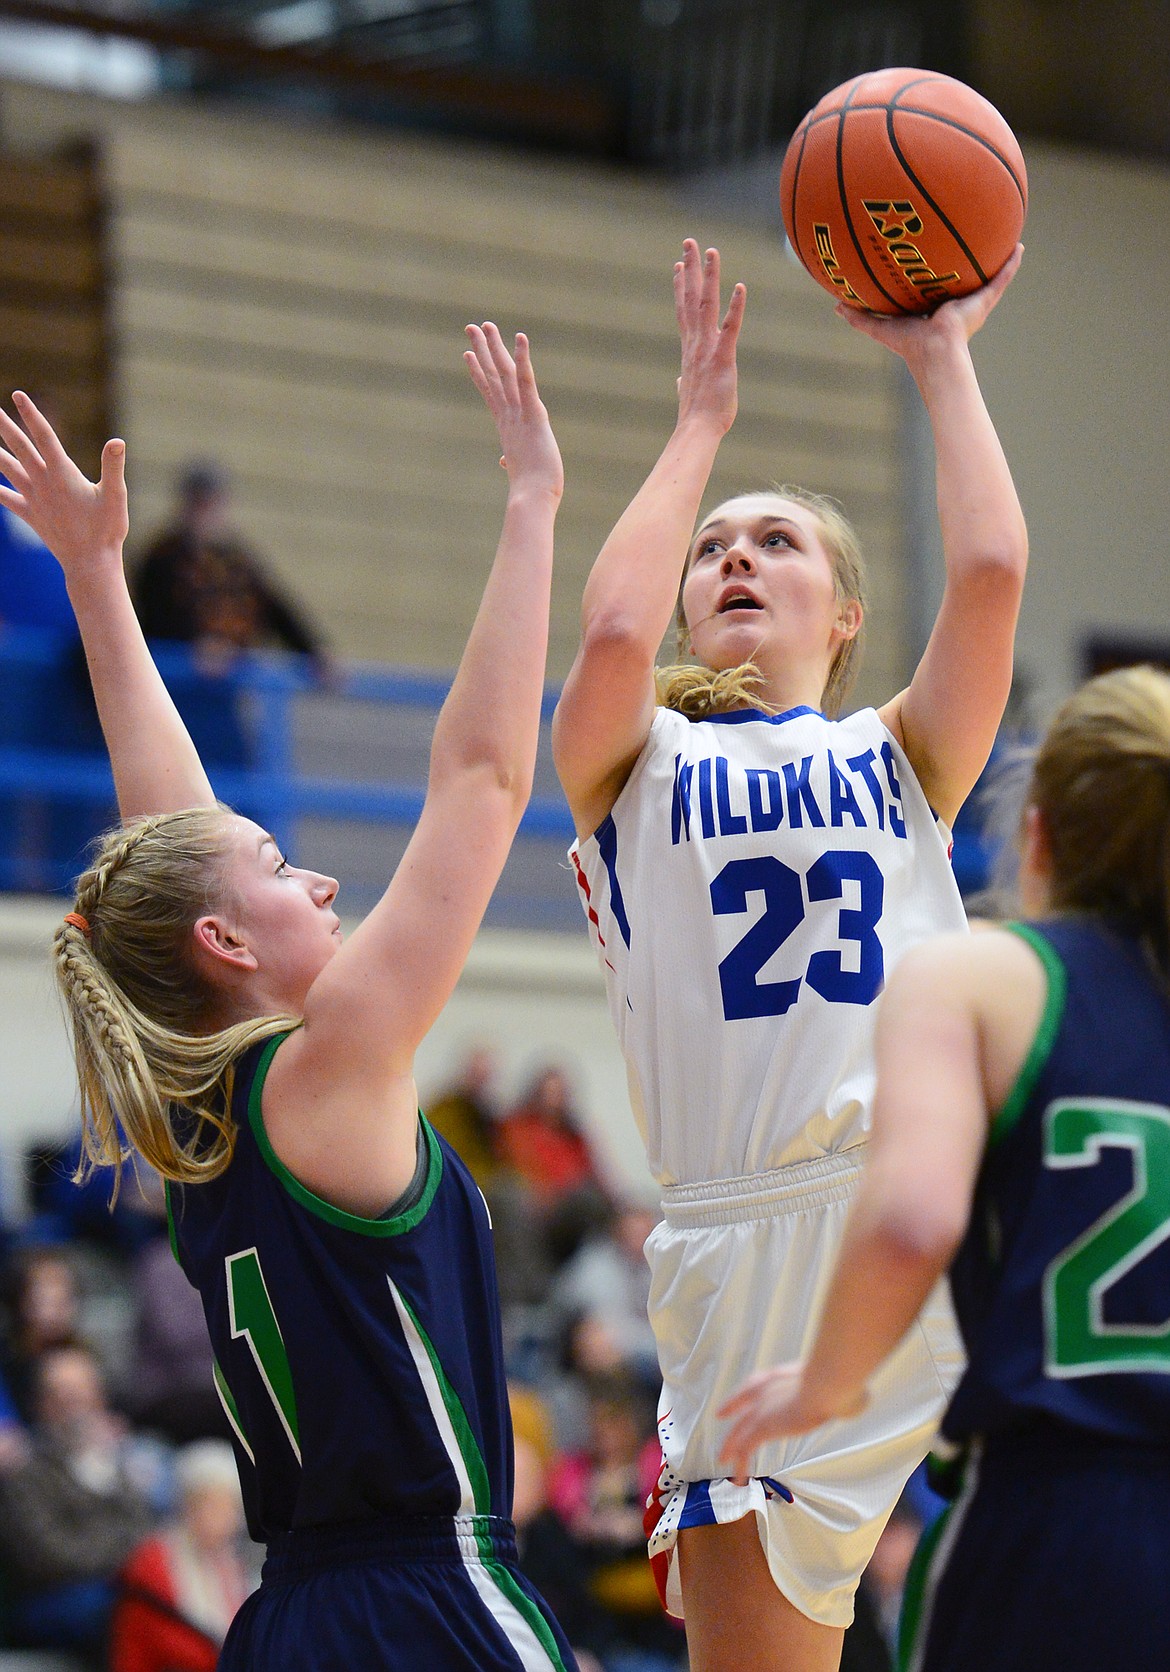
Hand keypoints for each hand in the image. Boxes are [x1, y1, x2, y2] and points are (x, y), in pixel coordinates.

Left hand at [0, 392, 127, 581]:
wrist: (90, 562)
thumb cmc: (106, 530)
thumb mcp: (116, 496)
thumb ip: (113, 467)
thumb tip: (117, 441)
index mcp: (63, 474)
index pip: (44, 436)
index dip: (30, 414)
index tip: (17, 395)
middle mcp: (43, 482)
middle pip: (19, 447)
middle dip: (4, 426)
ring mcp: (33, 498)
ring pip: (7, 468)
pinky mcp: (30, 514)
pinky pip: (5, 498)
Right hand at [464, 324, 563, 500]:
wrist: (533, 499)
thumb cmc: (531, 489)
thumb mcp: (520, 468)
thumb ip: (508, 459)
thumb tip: (502, 461)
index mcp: (507, 426)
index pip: (490, 392)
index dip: (479, 371)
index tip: (467, 354)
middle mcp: (509, 416)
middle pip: (493, 376)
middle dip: (481, 350)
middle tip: (471, 327)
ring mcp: (519, 414)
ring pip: (505, 374)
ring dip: (495, 347)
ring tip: (485, 325)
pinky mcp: (534, 414)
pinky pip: (527, 382)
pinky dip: (523, 359)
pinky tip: (520, 338)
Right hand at [674, 239, 745, 434]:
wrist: (698, 430)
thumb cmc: (697, 416)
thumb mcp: (689, 394)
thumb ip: (684, 382)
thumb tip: (680, 381)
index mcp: (690, 350)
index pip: (683, 311)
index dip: (681, 287)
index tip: (679, 265)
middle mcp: (696, 343)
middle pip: (691, 298)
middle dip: (691, 268)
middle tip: (689, 243)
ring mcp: (708, 349)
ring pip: (707, 305)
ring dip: (710, 276)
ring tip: (711, 251)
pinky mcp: (724, 358)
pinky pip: (730, 328)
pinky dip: (735, 307)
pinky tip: (739, 287)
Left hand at [716, 1362, 867, 1484]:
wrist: (826, 1383)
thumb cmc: (837, 1383)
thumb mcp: (838, 1387)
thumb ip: (842, 1396)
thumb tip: (858, 1401)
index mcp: (777, 1378)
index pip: (750, 1388)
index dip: (737, 1402)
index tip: (726, 1411)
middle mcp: (764, 1391)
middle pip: (741, 1413)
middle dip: (733, 1430)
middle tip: (724, 1445)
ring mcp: (761, 1409)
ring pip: (739, 1434)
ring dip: (731, 1449)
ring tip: (725, 1464)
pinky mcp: (762, 1426)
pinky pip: (745, 1449)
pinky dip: (740, 1464)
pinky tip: (739, 1478)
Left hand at [834, 243, 1023, 365]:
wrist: (936, 353)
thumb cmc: (910, 345)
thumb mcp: (879, 327)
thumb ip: (859, 317)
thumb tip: (835, 307)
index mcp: (933, 308)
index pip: (932, 284)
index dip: (930, 269)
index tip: (927, 252)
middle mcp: (955, 303)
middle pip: (960, 273)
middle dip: (962, 257)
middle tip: (963, 231)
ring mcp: (972, 302)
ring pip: (985, 274)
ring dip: (993, 256)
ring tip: (1000, 231)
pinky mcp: (985, 300)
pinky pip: (1002, 278)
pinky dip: (1012, 264)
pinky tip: (1020, 246)